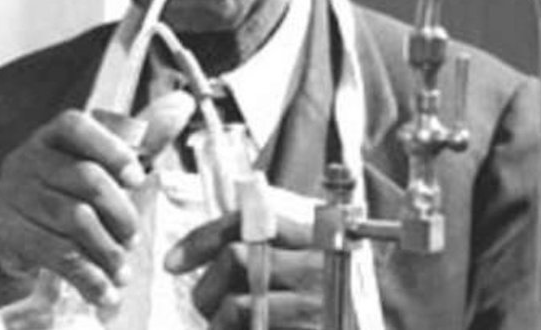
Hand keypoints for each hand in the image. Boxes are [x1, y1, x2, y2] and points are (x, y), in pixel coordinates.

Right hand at [0, 92, 194, 308]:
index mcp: (50, 137)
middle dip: (120, 212)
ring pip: (73, 218)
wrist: (24, 244)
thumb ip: (144, 137)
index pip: (75, 125)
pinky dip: (87, 275)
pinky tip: (103, 289)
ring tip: (122, 266)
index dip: (112, 150)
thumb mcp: (107, 167)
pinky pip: (53, 251)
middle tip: (134, 238)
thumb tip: (182, 102)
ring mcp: (9, 194)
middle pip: (84, 177)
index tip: (139, 180)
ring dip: (107, 248)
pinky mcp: (0, 229)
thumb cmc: (73, 199)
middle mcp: (24, 159)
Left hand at [163, 189, 323, 329]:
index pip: (247, 221)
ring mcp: (315, 307)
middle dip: (206, 286)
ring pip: (236, 304)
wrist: (366, 326)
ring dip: (216, 322)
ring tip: (223, 329)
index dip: (201, 239)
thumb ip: (268, 249)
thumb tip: (197, 254)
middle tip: (205, 304)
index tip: (174, 261)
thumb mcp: (307, 265)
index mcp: (317, 236)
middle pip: (235, 258)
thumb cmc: (332, 305)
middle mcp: (319, 267)